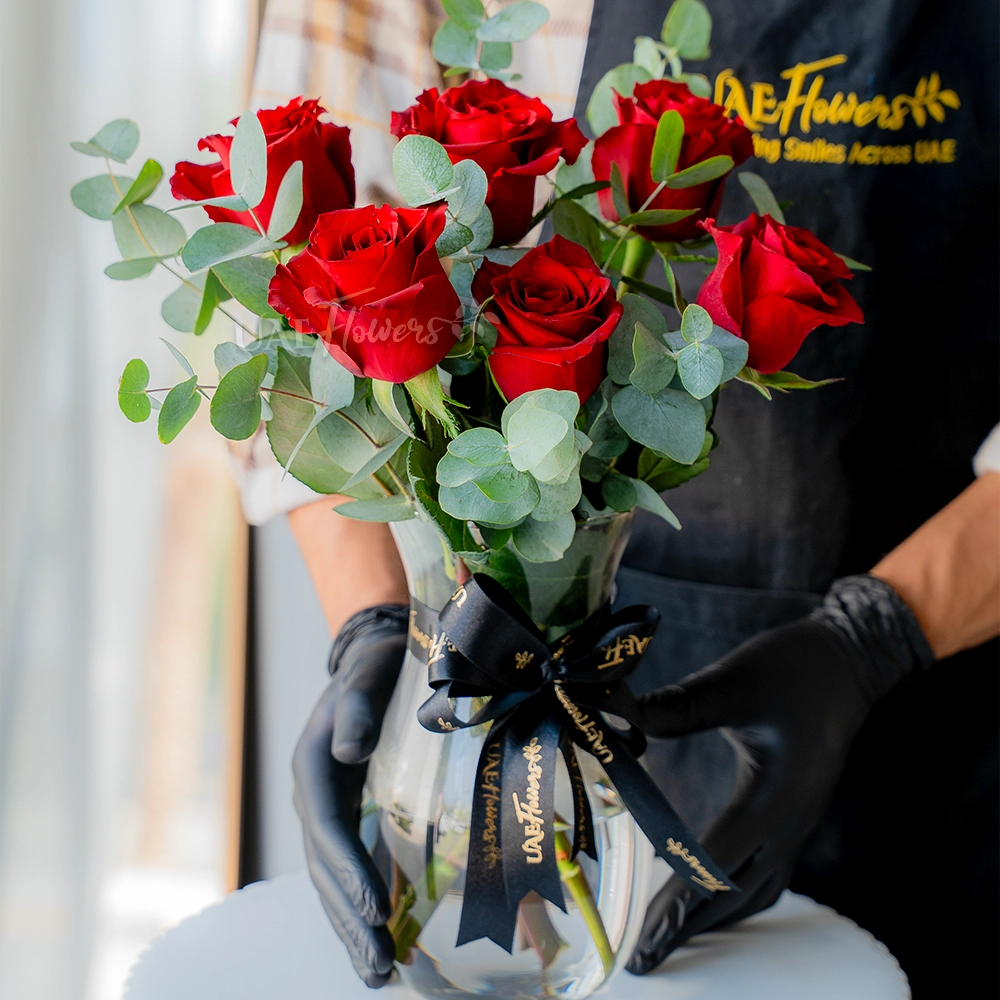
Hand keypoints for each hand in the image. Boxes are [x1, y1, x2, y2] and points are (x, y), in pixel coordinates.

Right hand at [292, 604, 408, 986]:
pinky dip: (362, 904)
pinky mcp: (349, 815)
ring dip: (353, 926)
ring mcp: (329, 809)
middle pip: (325, 869)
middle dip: (351, 919)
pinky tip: (384, 936)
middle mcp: (315, 795)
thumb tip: (350, 750)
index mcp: (313, 765)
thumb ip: (358, 709)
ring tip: (378, 973)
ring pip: (333, 879)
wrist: (372, 657)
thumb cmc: (375, 665)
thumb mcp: (367, 675)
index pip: (329, 829)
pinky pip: (350, 867)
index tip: (377, 911)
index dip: (350, 872)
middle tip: (378, 967)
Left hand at [626, 575, 934, 973]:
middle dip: (690, 927)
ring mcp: (796, 821)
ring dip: (715, 917)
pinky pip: (767, 872)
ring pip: (755, 890)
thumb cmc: (791, 668)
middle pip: (736, 893)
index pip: (717, 865)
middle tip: (647, 957)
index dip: (679, 903)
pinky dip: (736, 895)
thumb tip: (613, 719)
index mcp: (774, 798)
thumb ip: (676, 707)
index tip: (647, 939)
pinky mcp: (794, 811)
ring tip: (675, 938)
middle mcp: (789, 822)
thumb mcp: (731, 682)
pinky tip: (714, 893)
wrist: (846, 661)